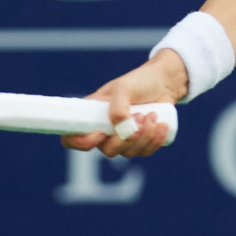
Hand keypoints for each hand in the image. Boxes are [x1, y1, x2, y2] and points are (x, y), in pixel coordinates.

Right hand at [60, 49, 187, 157]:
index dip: (82, 143)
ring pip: (128, 153)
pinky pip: (145, 152)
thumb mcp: (124, 88)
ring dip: (144, 135)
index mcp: (91, 116)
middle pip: (107, 151)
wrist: (164, 83)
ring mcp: (122, 139)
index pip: (72, 139)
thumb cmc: (139, 82)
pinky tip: (162, 125)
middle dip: (127, 137)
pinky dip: (155, 140)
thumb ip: (118, 107)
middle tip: (140, 116)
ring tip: (153, 114)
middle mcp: (104, 131)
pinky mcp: (140, 143)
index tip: (101, 133)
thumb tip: (120, 129)